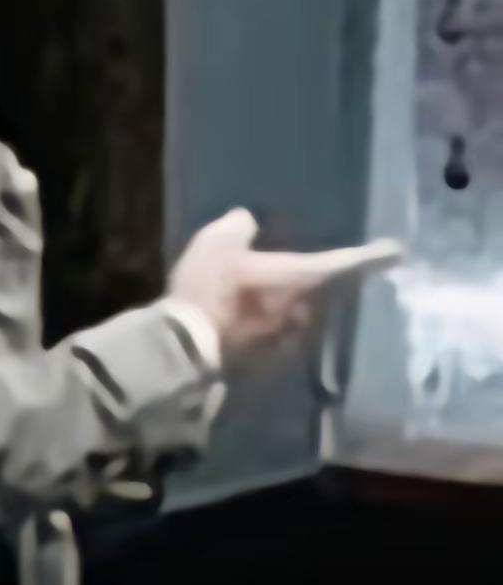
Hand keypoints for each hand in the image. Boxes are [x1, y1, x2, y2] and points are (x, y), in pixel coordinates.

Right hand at [168, 208, 401, 359]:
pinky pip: (274, 337)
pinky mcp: (268, 362)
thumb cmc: (210, 287)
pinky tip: (238, 322)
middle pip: (317, 291)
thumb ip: (238, 227)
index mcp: (299, 276)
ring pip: (295, 316)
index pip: (345, 261)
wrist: (187, 346)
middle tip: (282, 271)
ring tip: (254, 297)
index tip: (398, 252)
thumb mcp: (217, 241)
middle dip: (305, 282)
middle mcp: (304, 309)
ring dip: (282, 306)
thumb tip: (249, 222)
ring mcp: (288, 339)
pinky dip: (263, 327)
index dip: (372, 255)